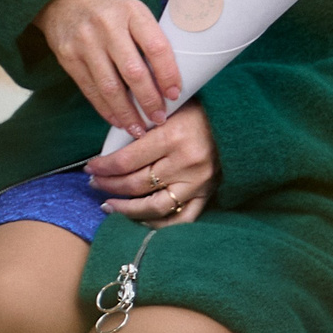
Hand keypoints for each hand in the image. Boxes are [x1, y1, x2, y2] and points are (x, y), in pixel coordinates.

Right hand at [36, 0, 180, 135]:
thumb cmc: (111, 9)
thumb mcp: (134, 11)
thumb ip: (150, 38)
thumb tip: (172, 78)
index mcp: (132, 12)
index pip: (156, 47)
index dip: (168, 74)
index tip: (175, 94)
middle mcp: (107, 27)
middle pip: (133, 71)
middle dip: (148, 100)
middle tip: (159, 118)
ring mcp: (85, 42)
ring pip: (109, 86)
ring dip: (126, 113)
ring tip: (139, 129)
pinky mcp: (68, 57)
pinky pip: (90, 89)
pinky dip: (105, 109)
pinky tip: (118, 120)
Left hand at [85, 103, 215, 226]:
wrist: (240, 117)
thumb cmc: (200, 109)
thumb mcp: (169, 109)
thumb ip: (143, 127)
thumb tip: (111, 150)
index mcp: (173, 137)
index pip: (126, 161)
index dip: (103, 167)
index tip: (91, 167)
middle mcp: (186, 164)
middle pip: (135, 184)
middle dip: (108, 185)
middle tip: (95, 183)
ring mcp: (198, 182)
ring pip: (153, 207)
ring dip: (126, 209)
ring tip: (109, 205)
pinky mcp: (208, 193)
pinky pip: (180, 219)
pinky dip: (158, 223)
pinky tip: (140, 219)